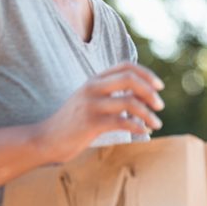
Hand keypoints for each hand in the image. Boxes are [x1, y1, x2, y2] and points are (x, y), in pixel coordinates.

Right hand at [31, 62, 163, 163]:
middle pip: (130, 80)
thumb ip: (110, 92)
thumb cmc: (74, 121)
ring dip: (148, 114)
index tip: (159, 87)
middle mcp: (93, 87)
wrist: (46, 139)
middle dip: (150, 92)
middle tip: (160, 106)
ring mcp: (91, 104)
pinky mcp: (90, 123)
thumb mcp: (90, 100)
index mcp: (95, 80)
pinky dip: (137, 127)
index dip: (147, 74)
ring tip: (156, 124)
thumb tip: (142, 94)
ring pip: (129, 103)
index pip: (126, 67)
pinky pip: (122, 122)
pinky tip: (144, 132)